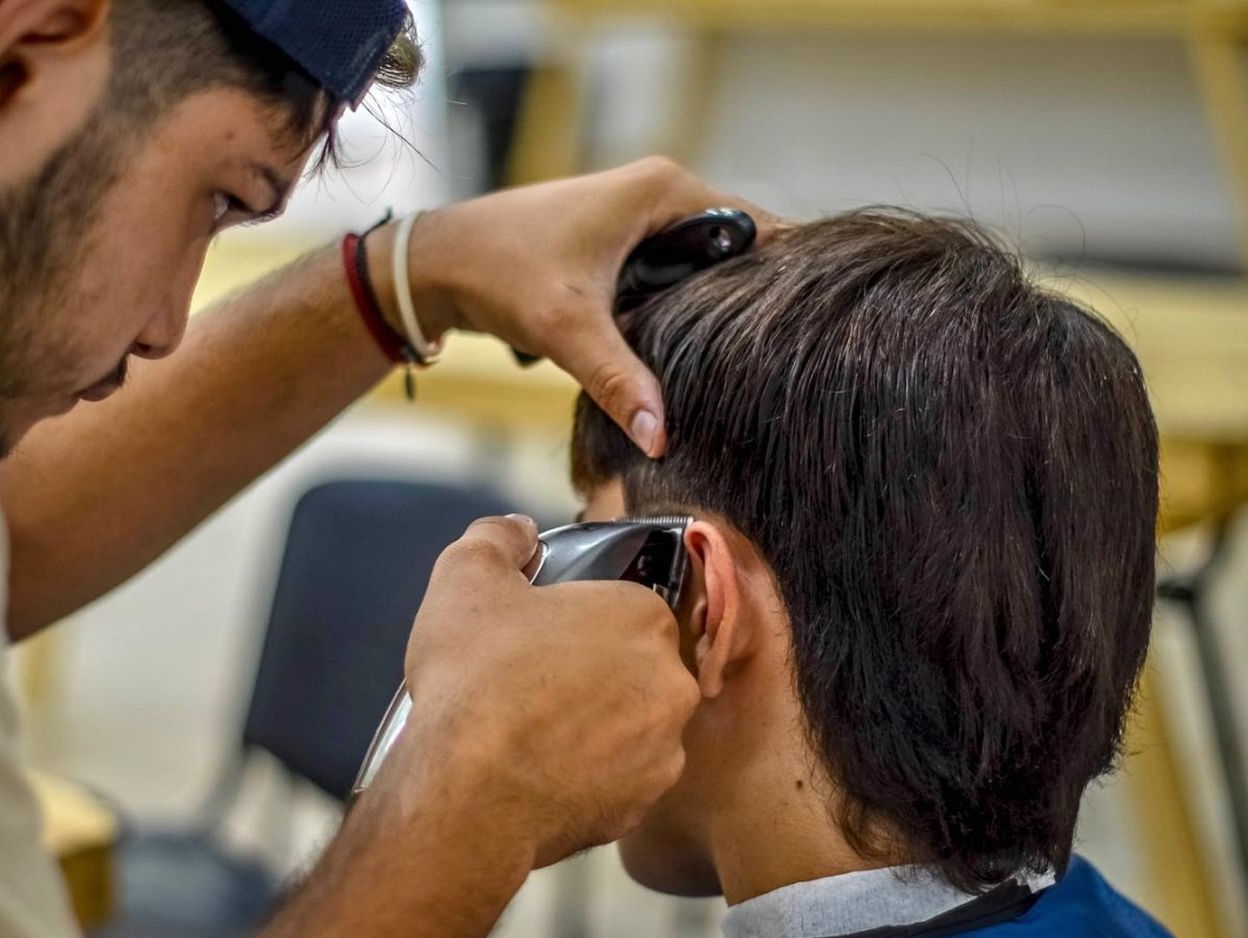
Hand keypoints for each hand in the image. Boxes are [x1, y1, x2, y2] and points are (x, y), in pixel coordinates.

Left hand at [374, 158, 785, 457]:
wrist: (440, 264)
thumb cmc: (499, 272)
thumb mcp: (567, 328)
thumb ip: (618, 379)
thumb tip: (661, 437)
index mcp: (665, 190)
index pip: (758, 227)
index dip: (785, 276)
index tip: (808, 328)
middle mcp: (662, 194)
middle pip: (738, 251)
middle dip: (753, 302)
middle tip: (782, 360)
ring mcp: (643, 219)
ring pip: (705, 269)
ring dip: (717, 311)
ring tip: (751, 365)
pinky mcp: (624, 246)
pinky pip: (675, 278)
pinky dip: (684, 312)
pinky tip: (699, 357)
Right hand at [394, 515, 699, 868]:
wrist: (467, 794)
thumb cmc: (474, 681)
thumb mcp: (466, 576)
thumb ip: (499, 537)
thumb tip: (519, 531)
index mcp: (643, 617)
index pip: (624, 606)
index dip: (576, 620)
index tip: (539, 638)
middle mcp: (670, 683)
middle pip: (632, 667)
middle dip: (590, 674)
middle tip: (531, 684)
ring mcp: (662, 751)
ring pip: (628, 727)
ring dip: (592, 727)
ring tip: (531, 733)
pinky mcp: (640, 807)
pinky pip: (616, 781)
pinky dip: (586, 777)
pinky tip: (540, 773)